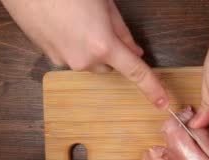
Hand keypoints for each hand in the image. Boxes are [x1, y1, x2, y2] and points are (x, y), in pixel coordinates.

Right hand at [1, 0, 168, 108]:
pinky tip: (64, 23)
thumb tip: (136, 52)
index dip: (152, 88)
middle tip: (102, 25)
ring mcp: (63, 60)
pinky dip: (72, 44)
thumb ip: (123, 33)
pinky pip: (69, 56)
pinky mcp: (46, 55)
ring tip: (78, 20)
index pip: (136, 73)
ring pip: (88, 62)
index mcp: (103, 46)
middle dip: (111, 52)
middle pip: (109, 66)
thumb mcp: (106, 6)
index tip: (162, 102)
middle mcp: (83, 60)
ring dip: (90, 48)